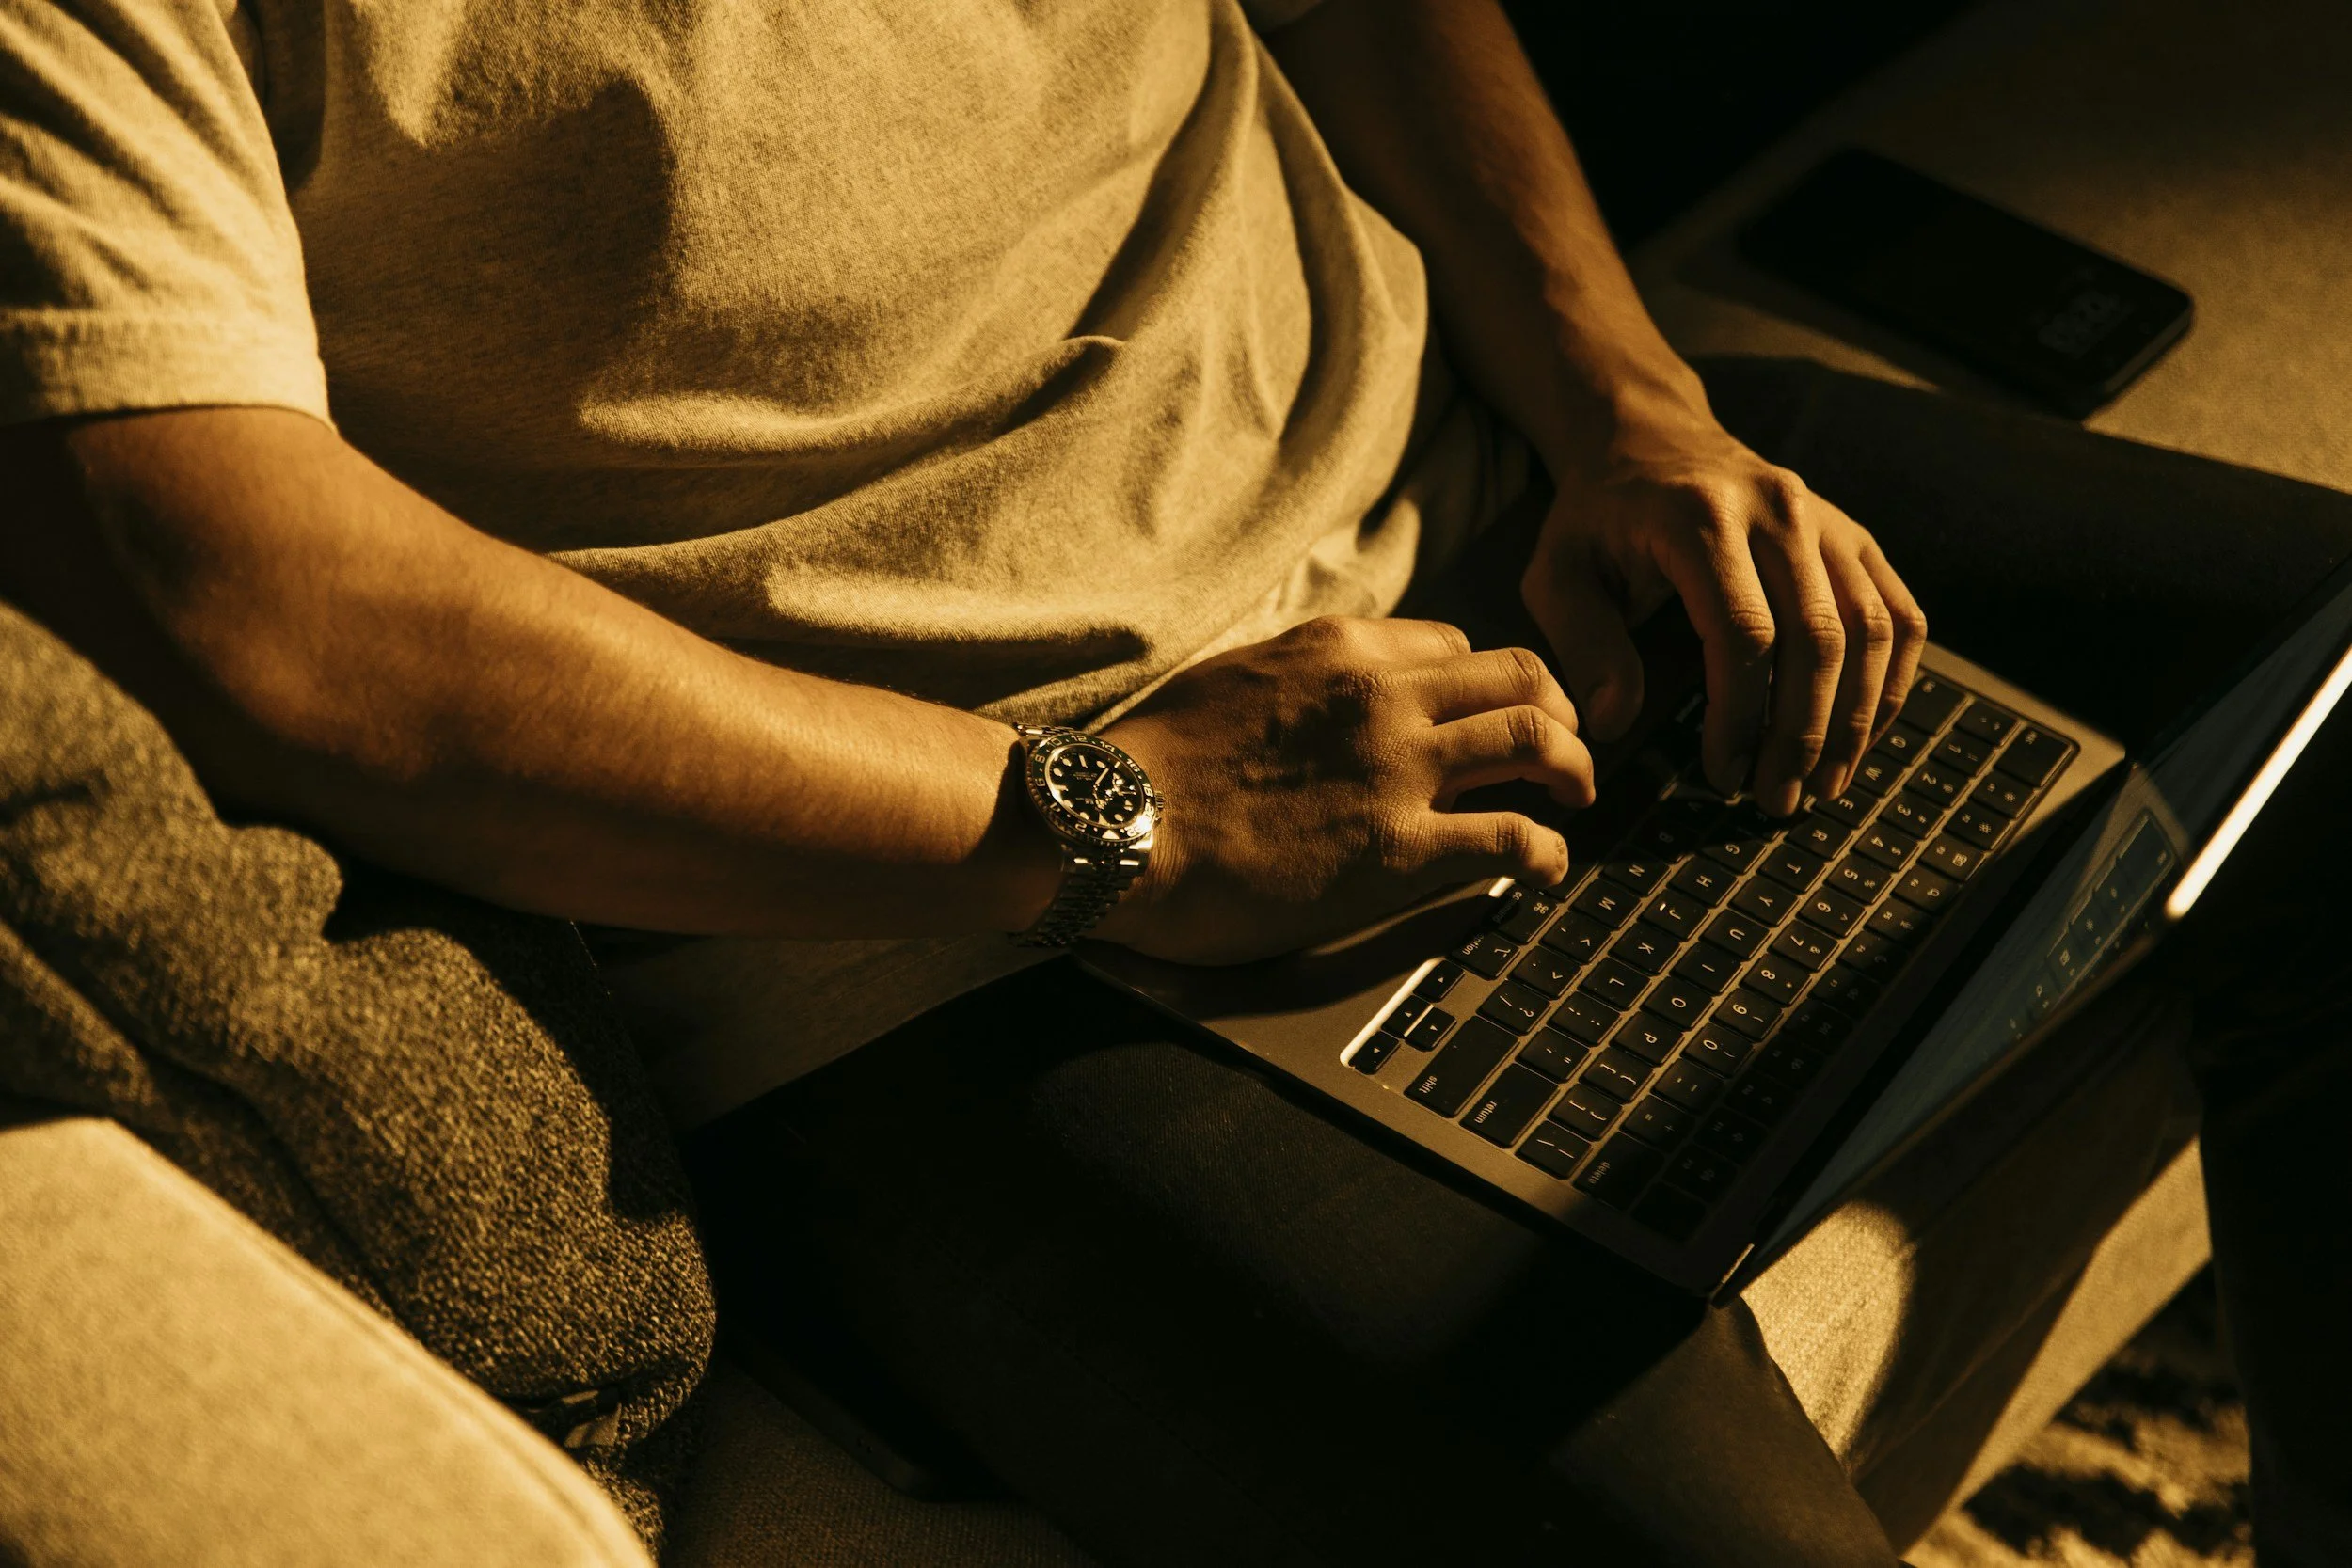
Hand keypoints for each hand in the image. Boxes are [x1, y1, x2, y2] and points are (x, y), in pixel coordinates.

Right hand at [1094, 616, 1594, 963]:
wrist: (1115, 825)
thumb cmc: (1154, 765)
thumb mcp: (1237, 678)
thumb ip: (1303, 679)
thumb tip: (1331, 700)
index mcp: (1342, 650)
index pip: (1456, 647)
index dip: (1486, 687)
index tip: (1488, 721)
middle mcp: (1385, 695)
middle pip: (1523, 677)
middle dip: (1559, 713)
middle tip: (1563, 753)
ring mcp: (1398, 769)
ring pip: (1539, 741)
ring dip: (1574, 772)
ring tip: (1573, 801)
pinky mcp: (1399, 849)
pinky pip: (1513, 839)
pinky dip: (1547, 853)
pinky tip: (1542, 869)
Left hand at [1522, 409, 1927, 816]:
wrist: (1648, 435)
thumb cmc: (1598, 517)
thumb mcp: (1558, 573)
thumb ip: (1583, 645)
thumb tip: (1612, 723)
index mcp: (1700, 518)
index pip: (1744, 633)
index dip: (1741, 715)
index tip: (1722, 774)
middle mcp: (1777, 509)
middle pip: (1818, 637)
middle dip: (1802, 733)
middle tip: (1778, 801)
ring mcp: (1826, 518)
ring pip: (1870, 629)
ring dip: (1854, 719)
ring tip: (1822, 784)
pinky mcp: (1854, 534)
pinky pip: (1899, 612)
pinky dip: (1890, 680)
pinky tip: (1861, 732)